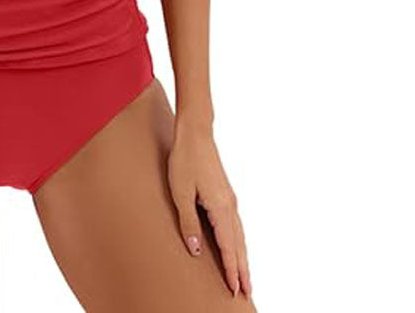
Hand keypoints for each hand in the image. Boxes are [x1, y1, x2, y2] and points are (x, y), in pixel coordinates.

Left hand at [167, 122, 250, 299]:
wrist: (195, 134)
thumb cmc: (185, 161)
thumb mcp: (181, 193)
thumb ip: (188, 223)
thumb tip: (196, 251)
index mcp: (220, 207)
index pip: (228, 246)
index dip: (231, 269)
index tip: (236, 290)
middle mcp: (230, 206)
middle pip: (239, 244)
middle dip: (242, 270)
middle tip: (247, 293)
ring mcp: (229, 199)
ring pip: (240, 235)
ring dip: (242, 257)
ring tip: (244, 277)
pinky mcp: (225, 194)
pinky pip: (236, 224)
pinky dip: (238, 241)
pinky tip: (236, 246)